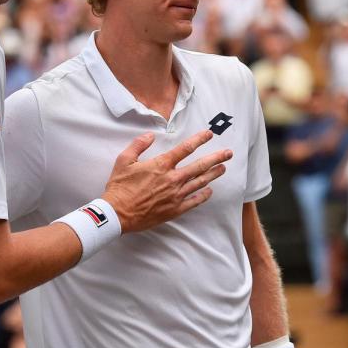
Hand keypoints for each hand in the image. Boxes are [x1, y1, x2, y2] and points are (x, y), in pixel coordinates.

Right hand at [102, 130, 231, 232]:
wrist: (118, 214)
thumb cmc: (119, 187)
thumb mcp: (124, 160)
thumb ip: (138, 145)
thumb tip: (149, 135)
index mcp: (161, 165)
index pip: (185, 148)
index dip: (199, 139)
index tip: (209, 134)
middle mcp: (172, 178)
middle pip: (200, 165)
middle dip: (216, 158)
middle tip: (228, 153)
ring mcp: (175, 195)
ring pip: (200, 182)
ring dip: (213, 174)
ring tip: (223, 168)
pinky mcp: (175, 209)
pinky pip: (194, 201)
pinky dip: (203, 195)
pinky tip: (210, 191)